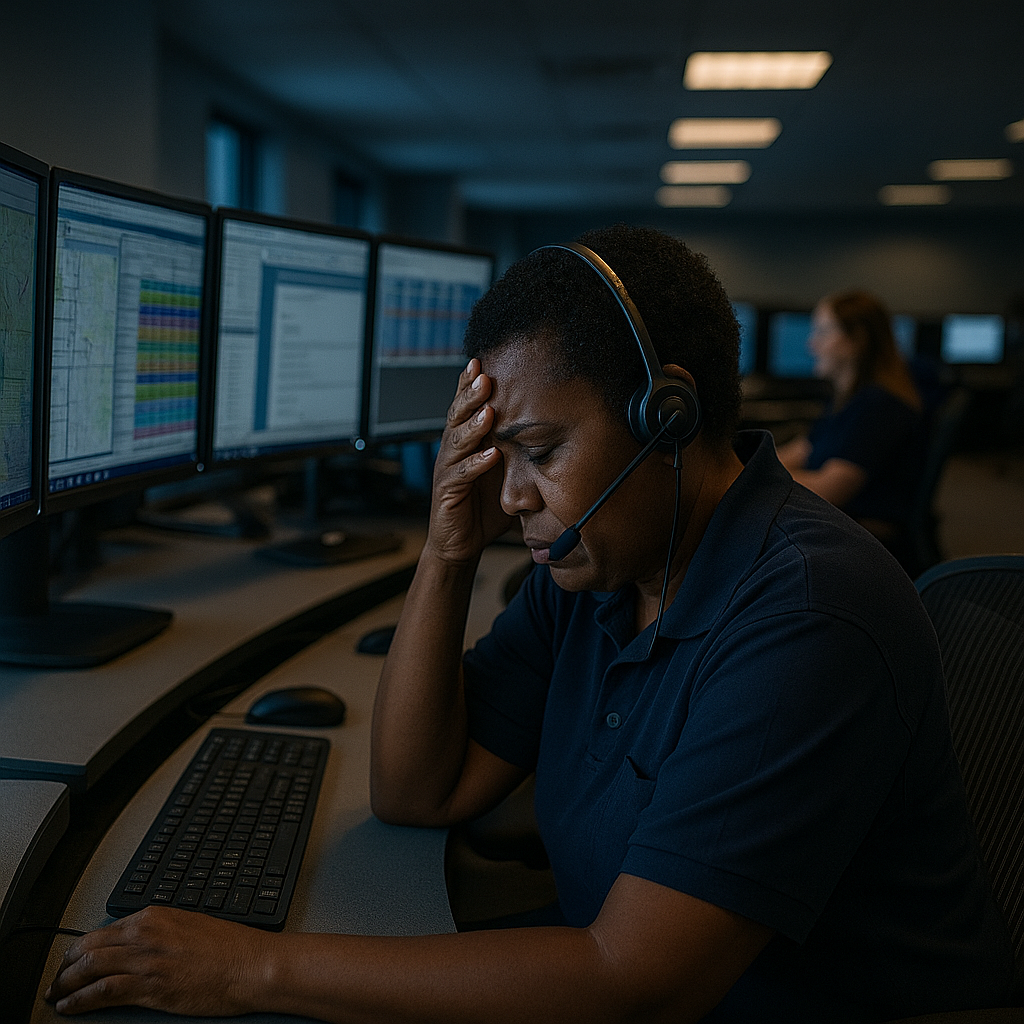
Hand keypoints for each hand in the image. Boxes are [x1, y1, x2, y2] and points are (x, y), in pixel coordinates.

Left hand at [45, 906, 270, 1016]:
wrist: (250, 964)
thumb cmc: (231, 949)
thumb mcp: (192, 927)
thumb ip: (163, 933)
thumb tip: (143, 946)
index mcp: (156, 916)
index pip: (105, 930)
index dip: (83, 947)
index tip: (76, 958)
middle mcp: (146, 933)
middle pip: (90, 946)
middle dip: (67, 964)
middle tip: (57, 978)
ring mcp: (146, 959)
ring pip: (89, 968)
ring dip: (66, 983)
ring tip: (57, 995)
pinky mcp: (148, 986)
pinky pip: (101, 992)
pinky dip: (79, 1001)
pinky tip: (70, 1007)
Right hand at [426, 358, 512, 563]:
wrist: (460, 542)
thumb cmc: (484, 504)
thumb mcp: (507, 470)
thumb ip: (521, 449)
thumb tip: (558, 429)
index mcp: (466, 439)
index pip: (467, 405)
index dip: (471, 384)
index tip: (484, 360)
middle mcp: (453, 449)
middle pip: (458, 415)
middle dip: (471, 395)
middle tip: (484, 376)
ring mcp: (447, 469)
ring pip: (457, 441)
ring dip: (473, 425)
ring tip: (488, 410)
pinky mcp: (447, 492)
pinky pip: (461, 475)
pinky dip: (475, 465)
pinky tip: (489, 455)